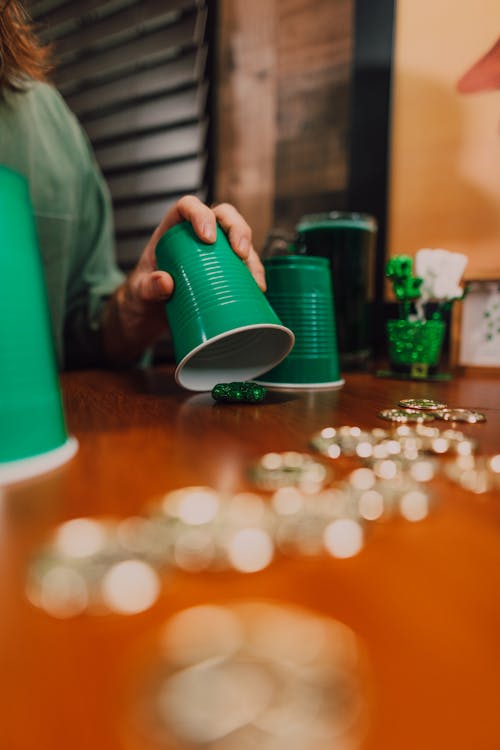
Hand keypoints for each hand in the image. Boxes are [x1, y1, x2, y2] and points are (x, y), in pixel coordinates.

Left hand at [101, 196, 264, 364]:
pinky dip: (254, 275)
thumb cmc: (141, 295)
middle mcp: (198, 235)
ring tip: (254, 279)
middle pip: (224, 217)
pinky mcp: (226, 271)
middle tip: (240, 252)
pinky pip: (245, 266)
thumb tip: (166, 282)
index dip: (201, 214)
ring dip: (252, 256)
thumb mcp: (139, 291)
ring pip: (240, 240)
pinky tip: (259, 289)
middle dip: (238, 230)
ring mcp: (215, 253)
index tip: (208, 237)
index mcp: (173, 228)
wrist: (149, 314)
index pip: (189, 206)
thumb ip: (148, 286)